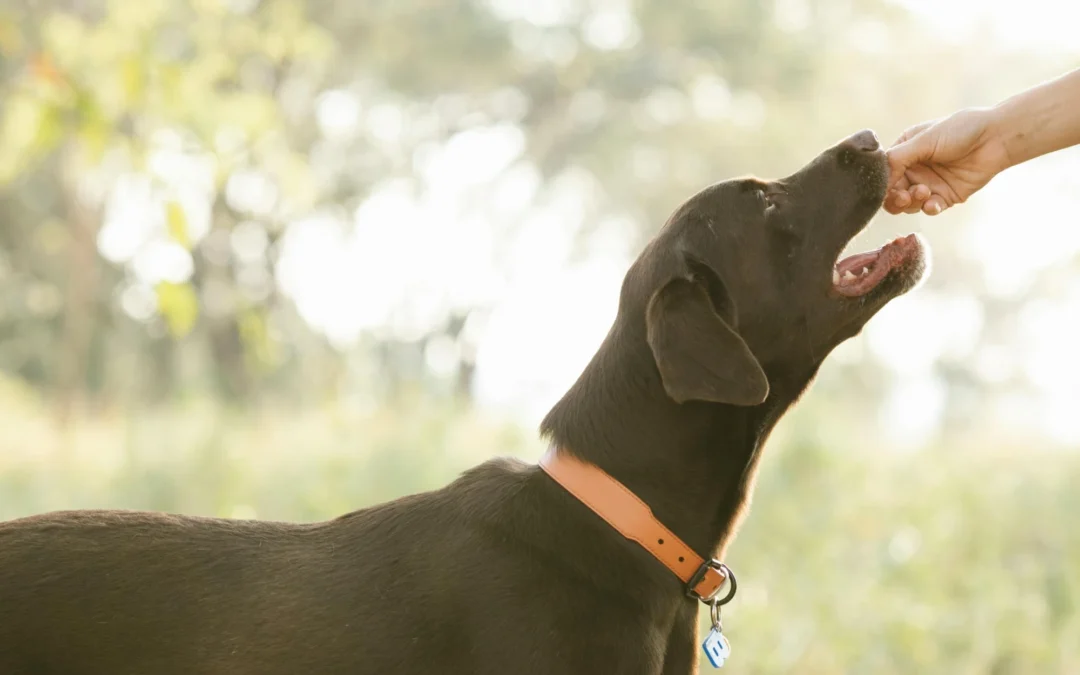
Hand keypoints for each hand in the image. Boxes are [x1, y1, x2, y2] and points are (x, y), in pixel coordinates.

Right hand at [883, 108, 1010, 215]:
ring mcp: (929, 184)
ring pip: (908, 205)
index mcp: (905, 152)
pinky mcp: (945, 197)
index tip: (884, 189)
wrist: (995, 138)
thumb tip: (877, 178)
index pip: (884, 173)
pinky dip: (928, 208)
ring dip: (912, 202)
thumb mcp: (923, 140)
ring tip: (924, 192)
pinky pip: (929, 209)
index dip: (882, 183)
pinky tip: (933, 204)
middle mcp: (914, 169)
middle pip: (892, 193)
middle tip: (904, 197)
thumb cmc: (960, 130)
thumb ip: (897, 158)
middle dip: (895, 198)